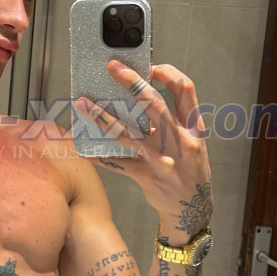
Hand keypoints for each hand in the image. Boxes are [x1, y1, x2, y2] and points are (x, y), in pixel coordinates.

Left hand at [76, 61, 212, 242]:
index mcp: (193, 128)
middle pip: (154, 104)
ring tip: (83, 104)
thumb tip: (141, 97)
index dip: (167, 73)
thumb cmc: (190, 170)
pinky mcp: (147, 176)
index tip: (149, 66)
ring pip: (128, 133)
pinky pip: (117, 163)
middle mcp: (180, 141)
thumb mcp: (193, 143)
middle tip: (112, 68)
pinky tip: (83, 149)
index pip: (185, 90)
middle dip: (131, 82)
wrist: (193, 210)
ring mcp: (163, 160)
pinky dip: (99, 156)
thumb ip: (175, 121)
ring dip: (103, 116)